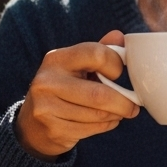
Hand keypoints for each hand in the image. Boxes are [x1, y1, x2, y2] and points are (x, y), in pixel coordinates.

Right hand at [16, 30, 139, 160]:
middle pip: (99, 94)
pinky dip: (106, 126)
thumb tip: (120, 36)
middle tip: (134, 106)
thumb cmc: (63, 89)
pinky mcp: (53, 129)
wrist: (33, 125)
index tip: (120, 73)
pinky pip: (91, 129)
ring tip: (119, 113)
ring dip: (116, 115)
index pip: (96, 53)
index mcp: (57, 59)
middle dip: (124, 102)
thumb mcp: (76, 66)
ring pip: (98, 114)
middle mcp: (48, 81)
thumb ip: (98, 51)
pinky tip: (106, 121)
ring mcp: (47, 107)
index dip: (115, 64)